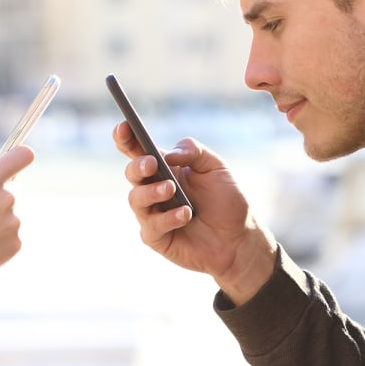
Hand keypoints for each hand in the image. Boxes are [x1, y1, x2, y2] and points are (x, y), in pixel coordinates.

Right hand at [112, 122, 275, 304]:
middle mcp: (153, 189)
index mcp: (164, 168)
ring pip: (136, 199)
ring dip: (152, 192)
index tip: (125, 126)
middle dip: (138, 166)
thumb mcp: (216, 167)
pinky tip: (185, 214)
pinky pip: (151, 226)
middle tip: (152, 164)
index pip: (137, 150)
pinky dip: (168, 218)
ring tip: (171, 189)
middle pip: (132, 172)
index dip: (125, 138)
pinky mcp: (156, 237)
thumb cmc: (227, 201)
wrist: (239, 239)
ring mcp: (152, 214)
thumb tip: (167, 155)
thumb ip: (193, 152)